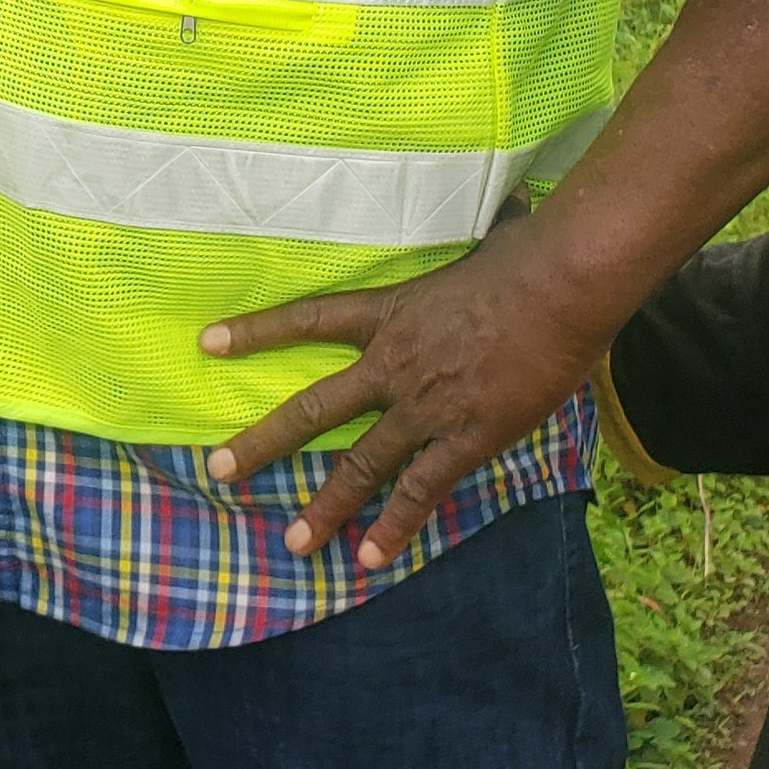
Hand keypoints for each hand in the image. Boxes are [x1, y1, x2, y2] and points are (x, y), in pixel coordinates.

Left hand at [202, 220, 598, 566]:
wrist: (560, 287)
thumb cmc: (526, 256)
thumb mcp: (482, 241)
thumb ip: (476, 236)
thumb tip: (508, 209)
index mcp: (391, 312)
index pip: (309, 320)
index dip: (257, 331)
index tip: (208, 342)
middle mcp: (393, 365)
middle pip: (313, 410)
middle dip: (262, 444)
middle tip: (218, 471)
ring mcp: (426, 406)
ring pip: (361, 465)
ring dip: (325, 507)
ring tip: (294, 542)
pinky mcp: (466, 438)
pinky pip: (421, 491)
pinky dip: (396, 528)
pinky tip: (371, 559)